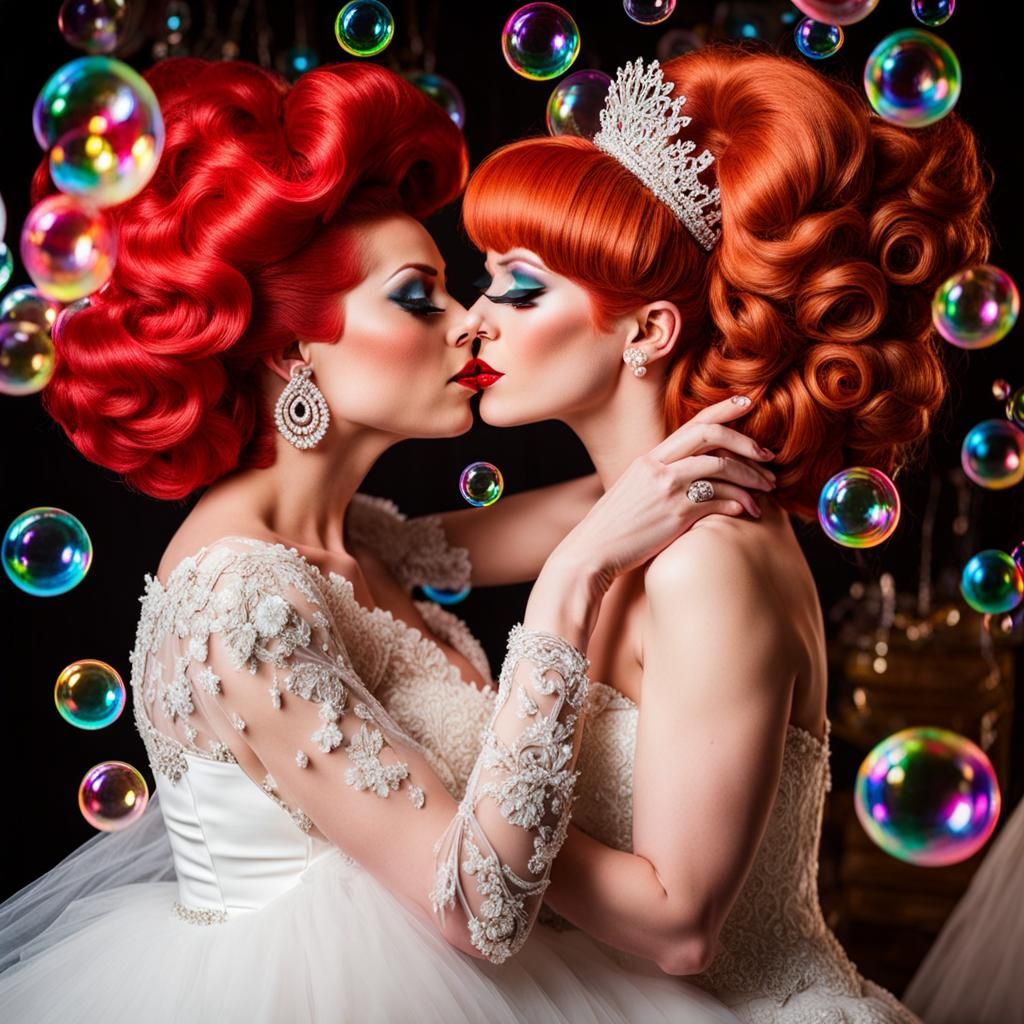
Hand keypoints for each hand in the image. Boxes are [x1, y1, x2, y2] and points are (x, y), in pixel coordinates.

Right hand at [524, 395, 773, 648]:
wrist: (591, 552)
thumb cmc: (615, 528)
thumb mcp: (635, 492)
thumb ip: (663, 478)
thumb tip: (699, 477)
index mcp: (649, 457)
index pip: (692, 423)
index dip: (724, 409)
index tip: (749, 404)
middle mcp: (658, 466)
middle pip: (712, 437)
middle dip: (747, 444)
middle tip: (769, 459)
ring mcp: (667, 488)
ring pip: (721, 469)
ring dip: (750, 479)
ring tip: (765, 492)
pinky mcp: (676, 513)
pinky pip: (718, 500)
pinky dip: (737, 503)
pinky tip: (745, 510)